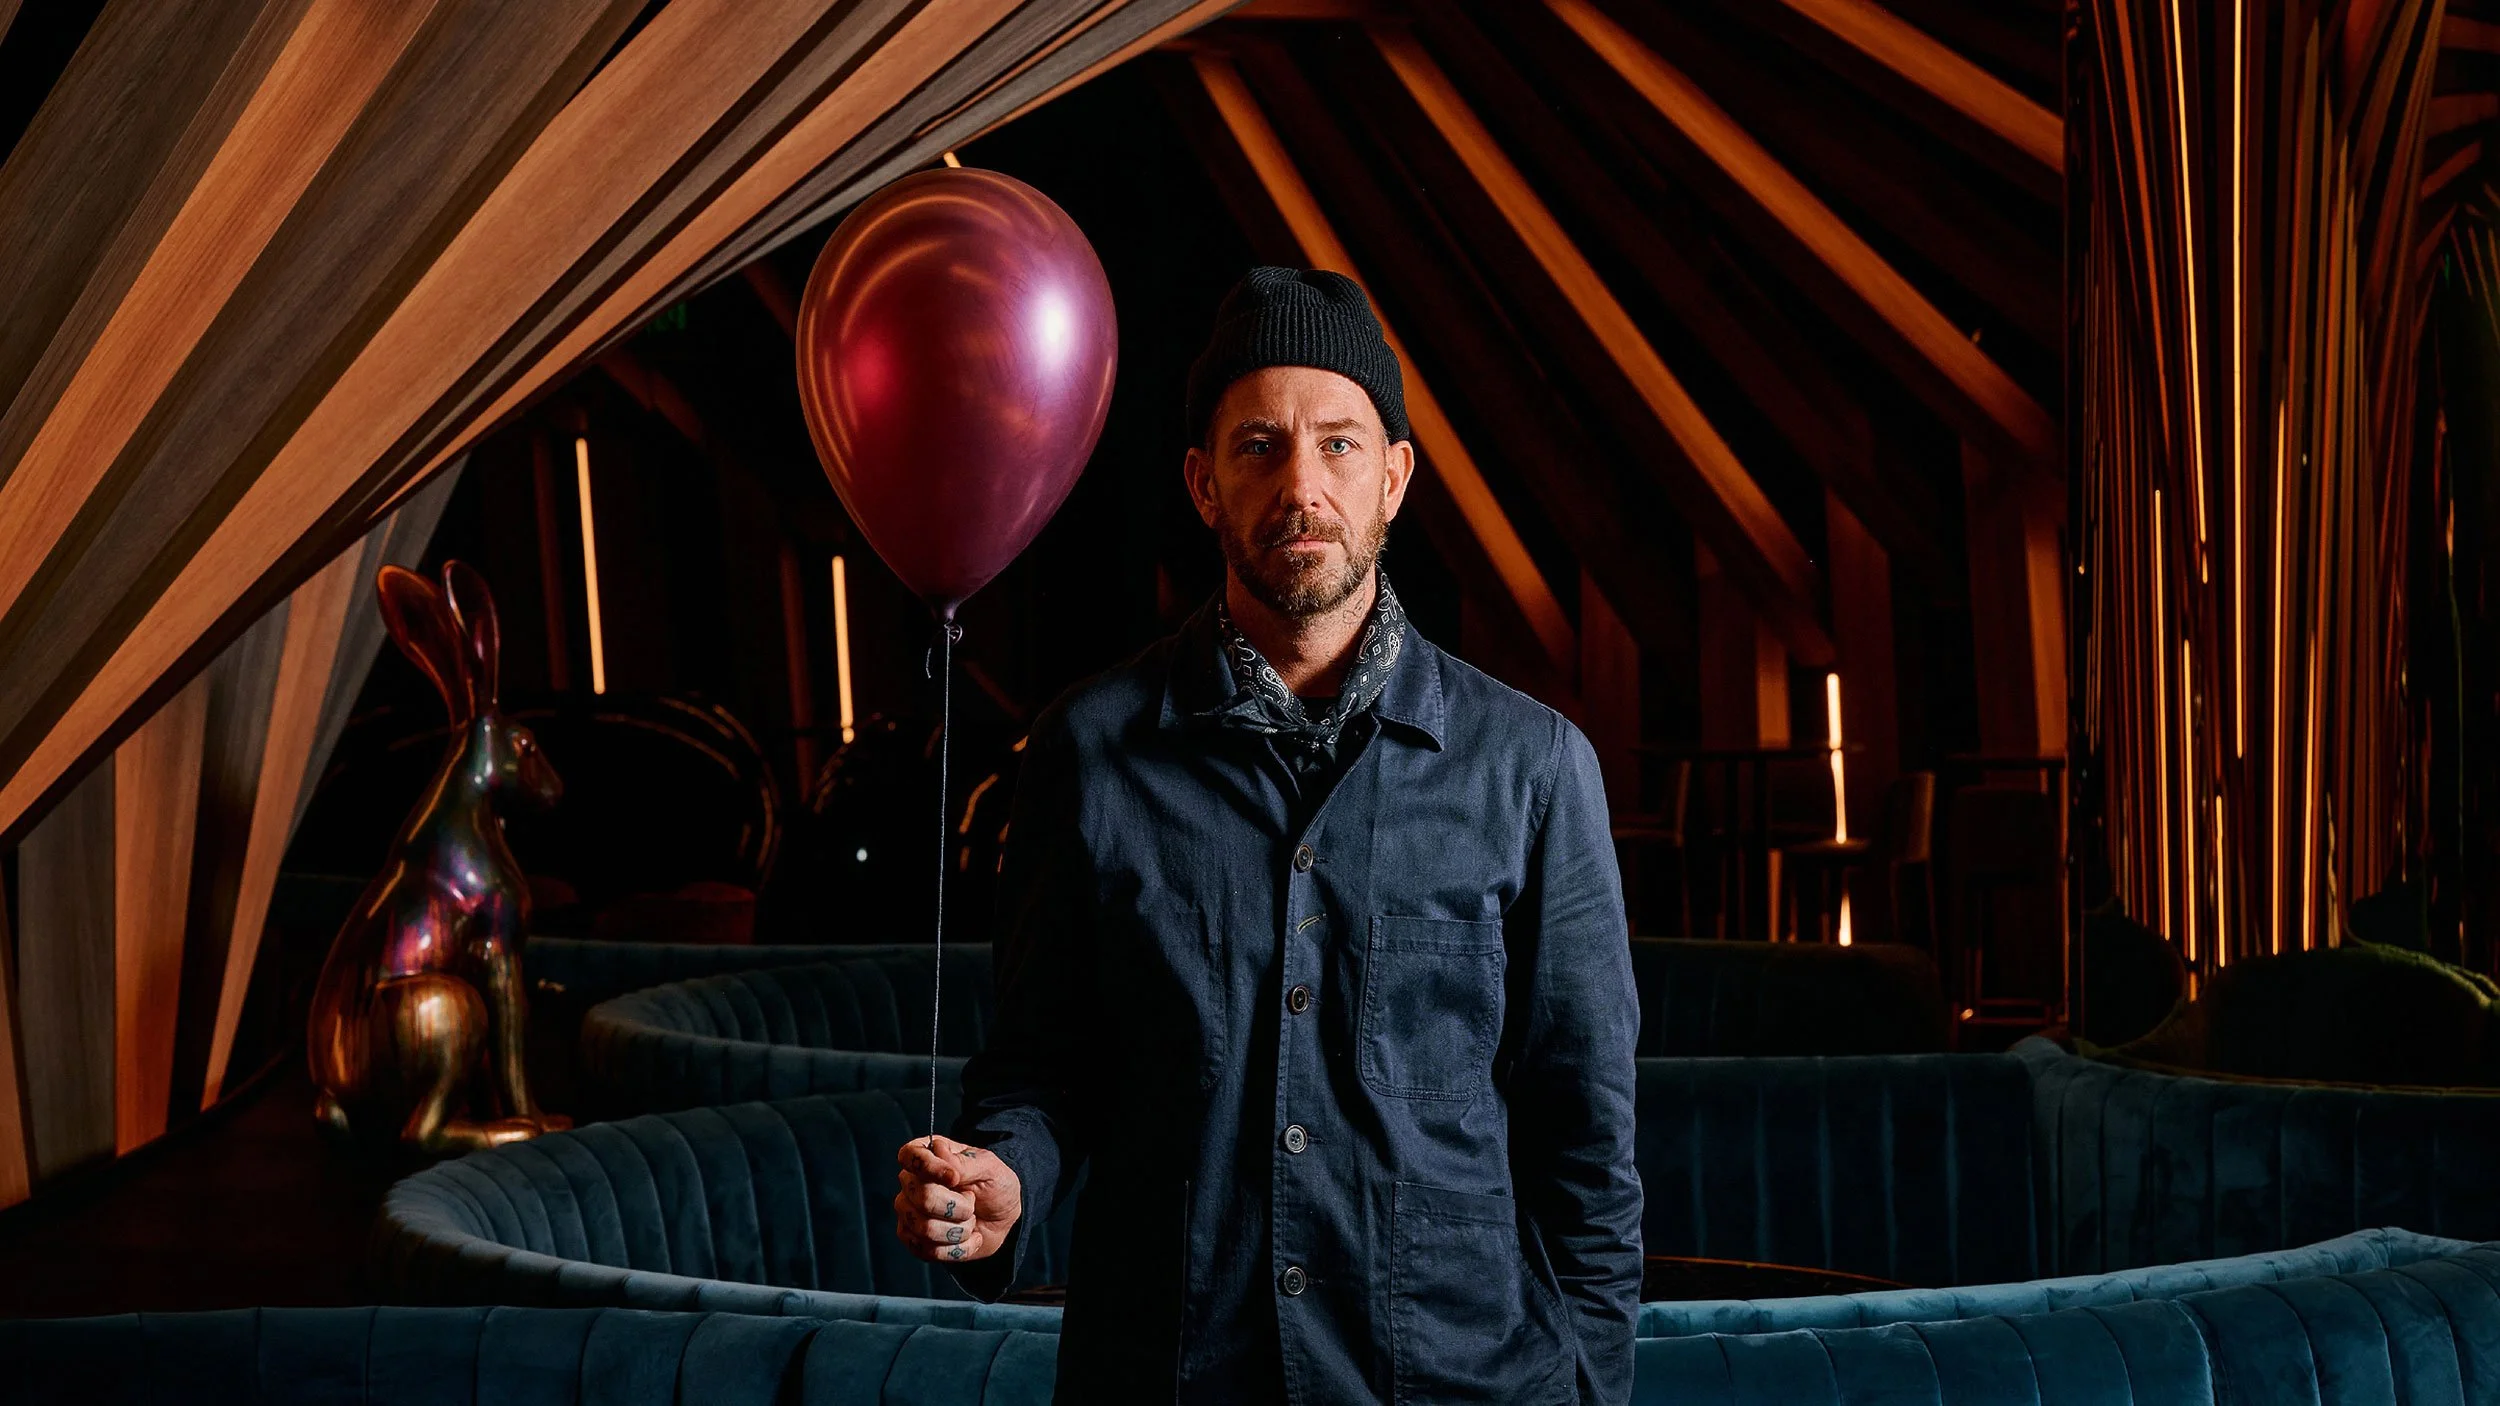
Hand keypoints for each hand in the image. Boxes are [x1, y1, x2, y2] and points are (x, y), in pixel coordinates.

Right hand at [895, 1135, 1021, 1263]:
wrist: (1001, 1219)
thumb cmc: (993, 1186)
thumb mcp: (989, 1168)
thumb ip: (964, 1162)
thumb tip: (939, 1153)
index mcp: (927, 1155)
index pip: (909, 1156)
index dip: (929, 1168)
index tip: (955, 1178)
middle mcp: (911, 1182)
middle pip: (923, 1198)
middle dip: (959, 1206)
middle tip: (972, 1201)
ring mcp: (908, 1212)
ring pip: (926, 1229)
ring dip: (961, 1229)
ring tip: (970, 1219)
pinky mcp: (913, 1239)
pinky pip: (929, 1251)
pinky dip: (959, 1248)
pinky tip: (968, 1238)